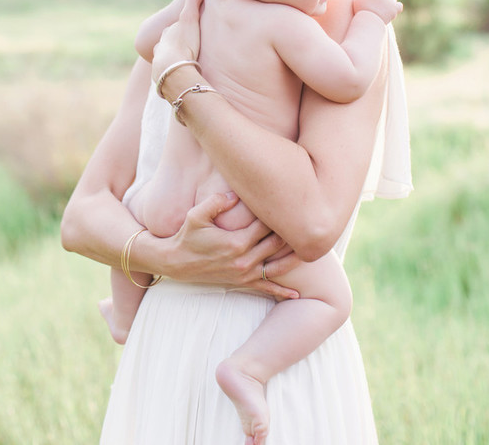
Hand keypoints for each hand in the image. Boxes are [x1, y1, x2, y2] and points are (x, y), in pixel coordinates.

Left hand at [151, 0, 204, 82]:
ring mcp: (159, 66)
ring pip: (165, 63)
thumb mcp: (189, 20)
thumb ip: (193, 3)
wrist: (173, 70)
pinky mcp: (163, 82)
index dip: (180, 31)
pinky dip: (173, 78)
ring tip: (184, 67)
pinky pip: (169, 79)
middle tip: (187, 50)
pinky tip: (182, 80)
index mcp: (165, 36)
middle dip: (174, 47)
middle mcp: (159, 50)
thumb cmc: (183, 44)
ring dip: (173, 63)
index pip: (172, 30)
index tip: (188, 34)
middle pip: (167, 46)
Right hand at [166, 193, 300, 299]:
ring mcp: (245, 273)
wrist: (175, 262)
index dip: (279, 214)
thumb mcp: (197, 215)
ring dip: (295, 258)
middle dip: (293, 233)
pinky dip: (282, 292)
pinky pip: (266, 288)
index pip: (266, 225)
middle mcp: (244, 259)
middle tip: (308, 220)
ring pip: (278, 266)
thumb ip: (216, 202)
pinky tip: (297, 294)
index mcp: (236, 241)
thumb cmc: (186, 235)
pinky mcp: (242, 283)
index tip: (289, 203)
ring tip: (313, 251)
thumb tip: (236, 194)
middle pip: (277, 244)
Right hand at [353, 0, 402, 23]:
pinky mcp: (394, 9)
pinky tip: (392, 12)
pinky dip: (397, 8)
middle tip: (377, 7)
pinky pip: (399, 6)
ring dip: (389, 3)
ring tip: (382, 11)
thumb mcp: (358, 1)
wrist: (366, 23)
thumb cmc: (359, 13)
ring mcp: (389, 0)